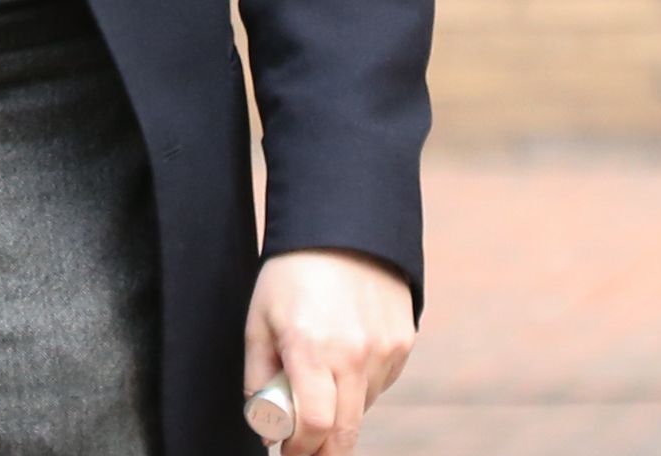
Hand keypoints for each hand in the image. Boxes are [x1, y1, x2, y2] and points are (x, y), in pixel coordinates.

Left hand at [243, 247, 413, 453]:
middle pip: (344, 433)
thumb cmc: (291, 273)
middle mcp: (353, 354)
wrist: (343, 227)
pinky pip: (380, 385)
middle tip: (304, 450)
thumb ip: (258, 378)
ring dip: (339, 415)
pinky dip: (359, 389)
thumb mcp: (258, 321)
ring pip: (362, 410)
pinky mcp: (402, 344)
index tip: (287, 453)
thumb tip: (265, 426)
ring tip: (318, 385)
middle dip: (322, 452)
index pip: (314, 426)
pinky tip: (343, 361)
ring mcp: (384, 351)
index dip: (300, 450)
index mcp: (311, 348)